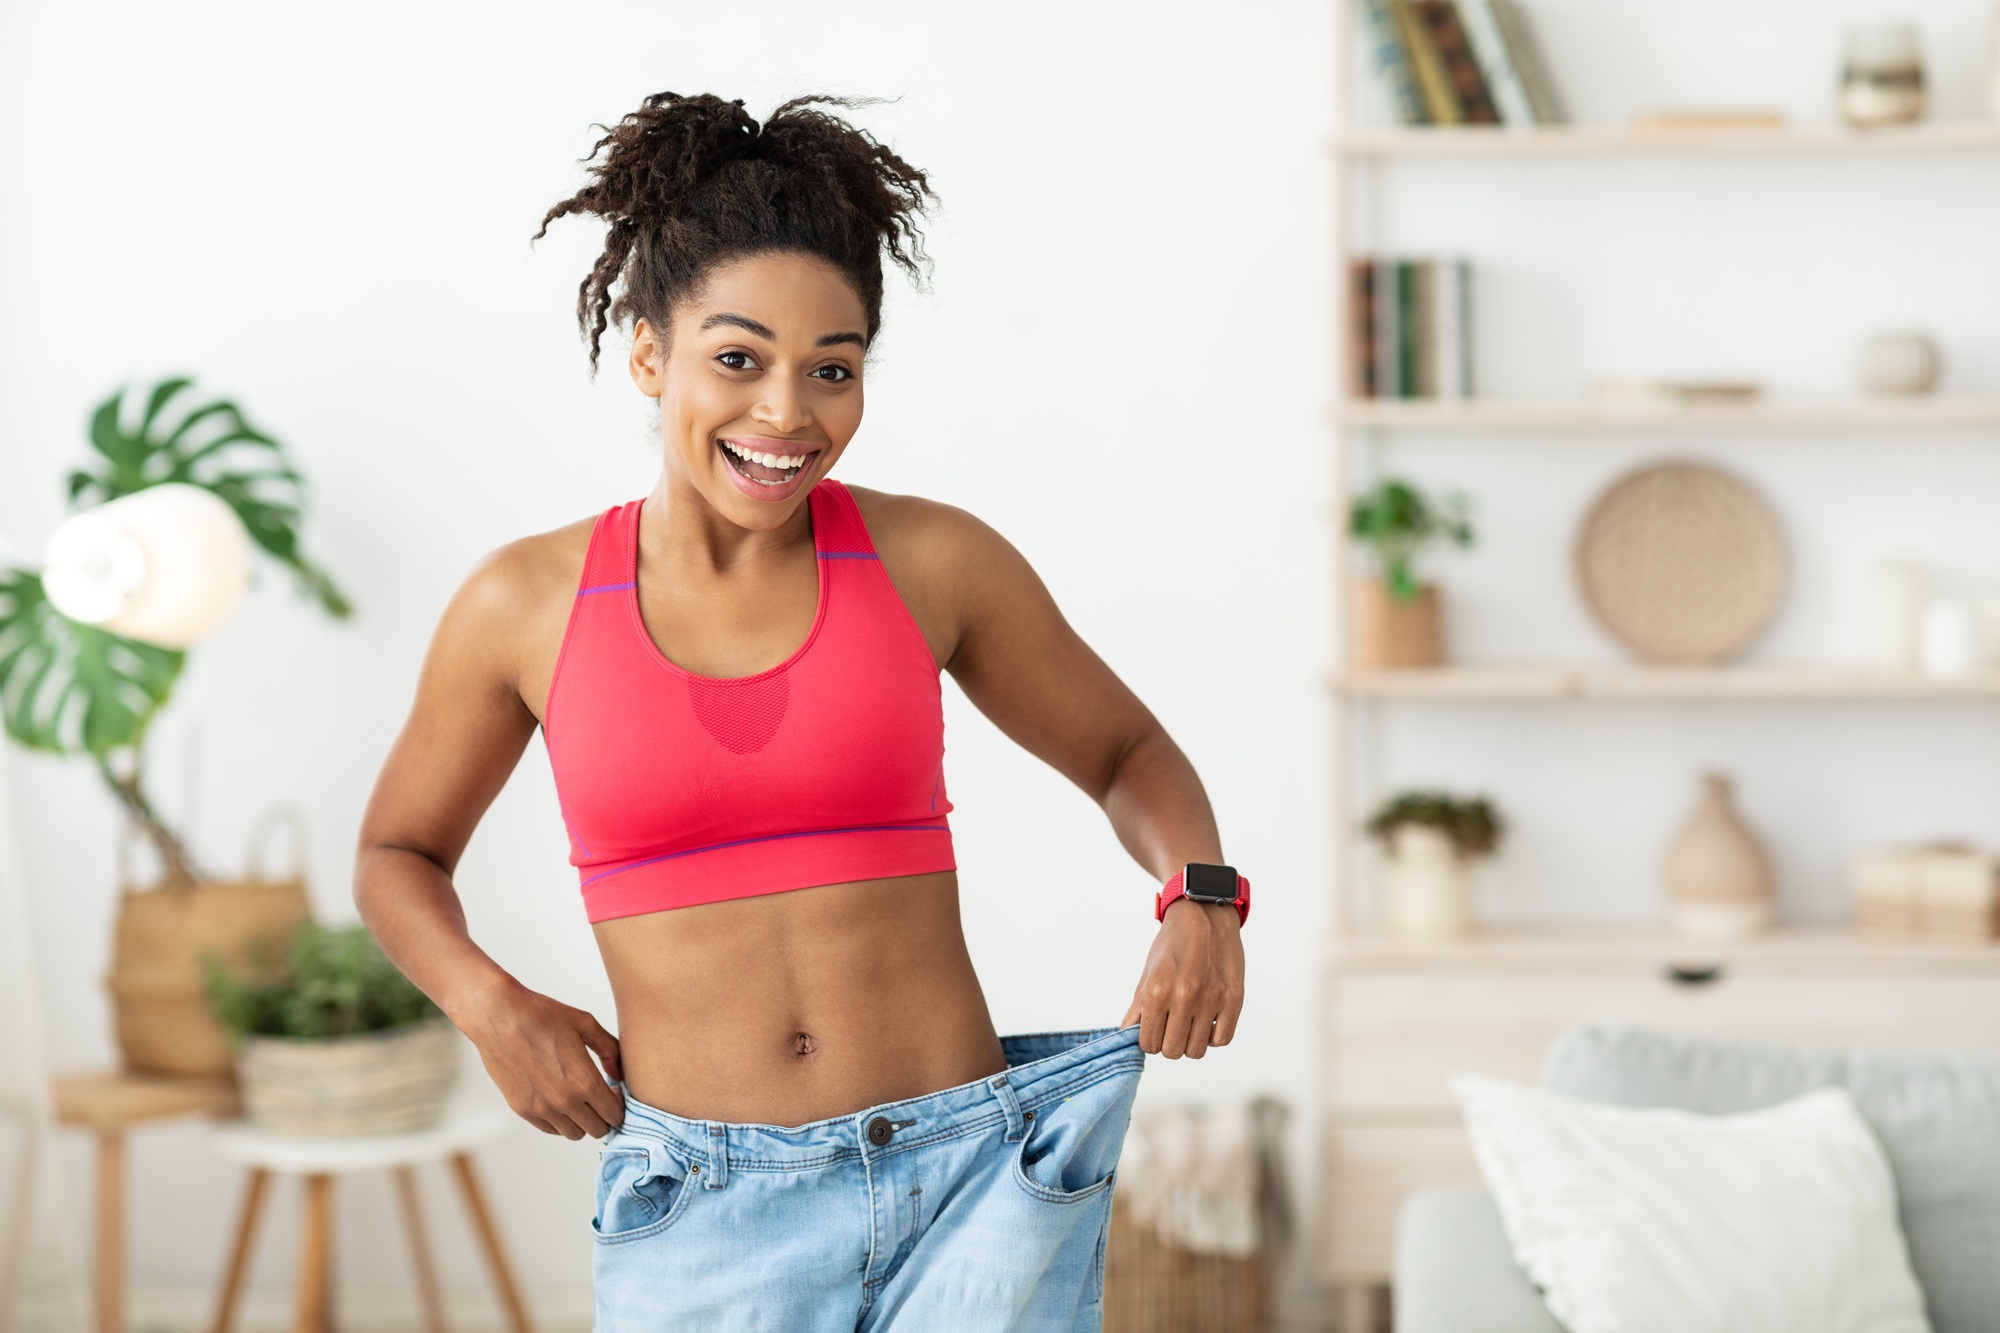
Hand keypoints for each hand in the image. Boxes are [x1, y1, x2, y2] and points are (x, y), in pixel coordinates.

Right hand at [453, 978, 624, 1138]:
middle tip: (601, 1096)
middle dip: (605, 1115)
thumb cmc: (543, 1016)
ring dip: (583, 1120)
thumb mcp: (586, 1024)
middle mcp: (564, 1101)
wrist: (500, 1017)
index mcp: (585, 1082)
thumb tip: (619, 1075)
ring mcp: (542, 1109)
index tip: (615, 1092)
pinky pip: (550, 1129)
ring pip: (575, 1134)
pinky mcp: (522, 1109)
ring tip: (580, 1098)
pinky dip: (560, 1121)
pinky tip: (560, 1100)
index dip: (619, 1105)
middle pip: (598, 1130)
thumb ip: (610, 1050)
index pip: (614, 1115)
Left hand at [1120, 898, 1244, 1058]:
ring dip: (1190, 1041)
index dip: (1149, 1041)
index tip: (1154, 1030)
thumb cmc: (1173, 944)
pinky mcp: (1234, 999)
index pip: (1148, 1044)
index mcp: (1157, 990)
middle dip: (1168, 1043)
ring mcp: (1212, 999)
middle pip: (1172, 1051)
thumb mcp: (1148, 972)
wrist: (1205, 915)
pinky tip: (1207, 1021)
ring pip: (1196, 1050)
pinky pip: (1221, 1040)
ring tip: (1189, 1023)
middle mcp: (1184, 996)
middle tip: (1171, 1026)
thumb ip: (1138, 1008)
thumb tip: (1128, 1035)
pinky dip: (1212, 1037)